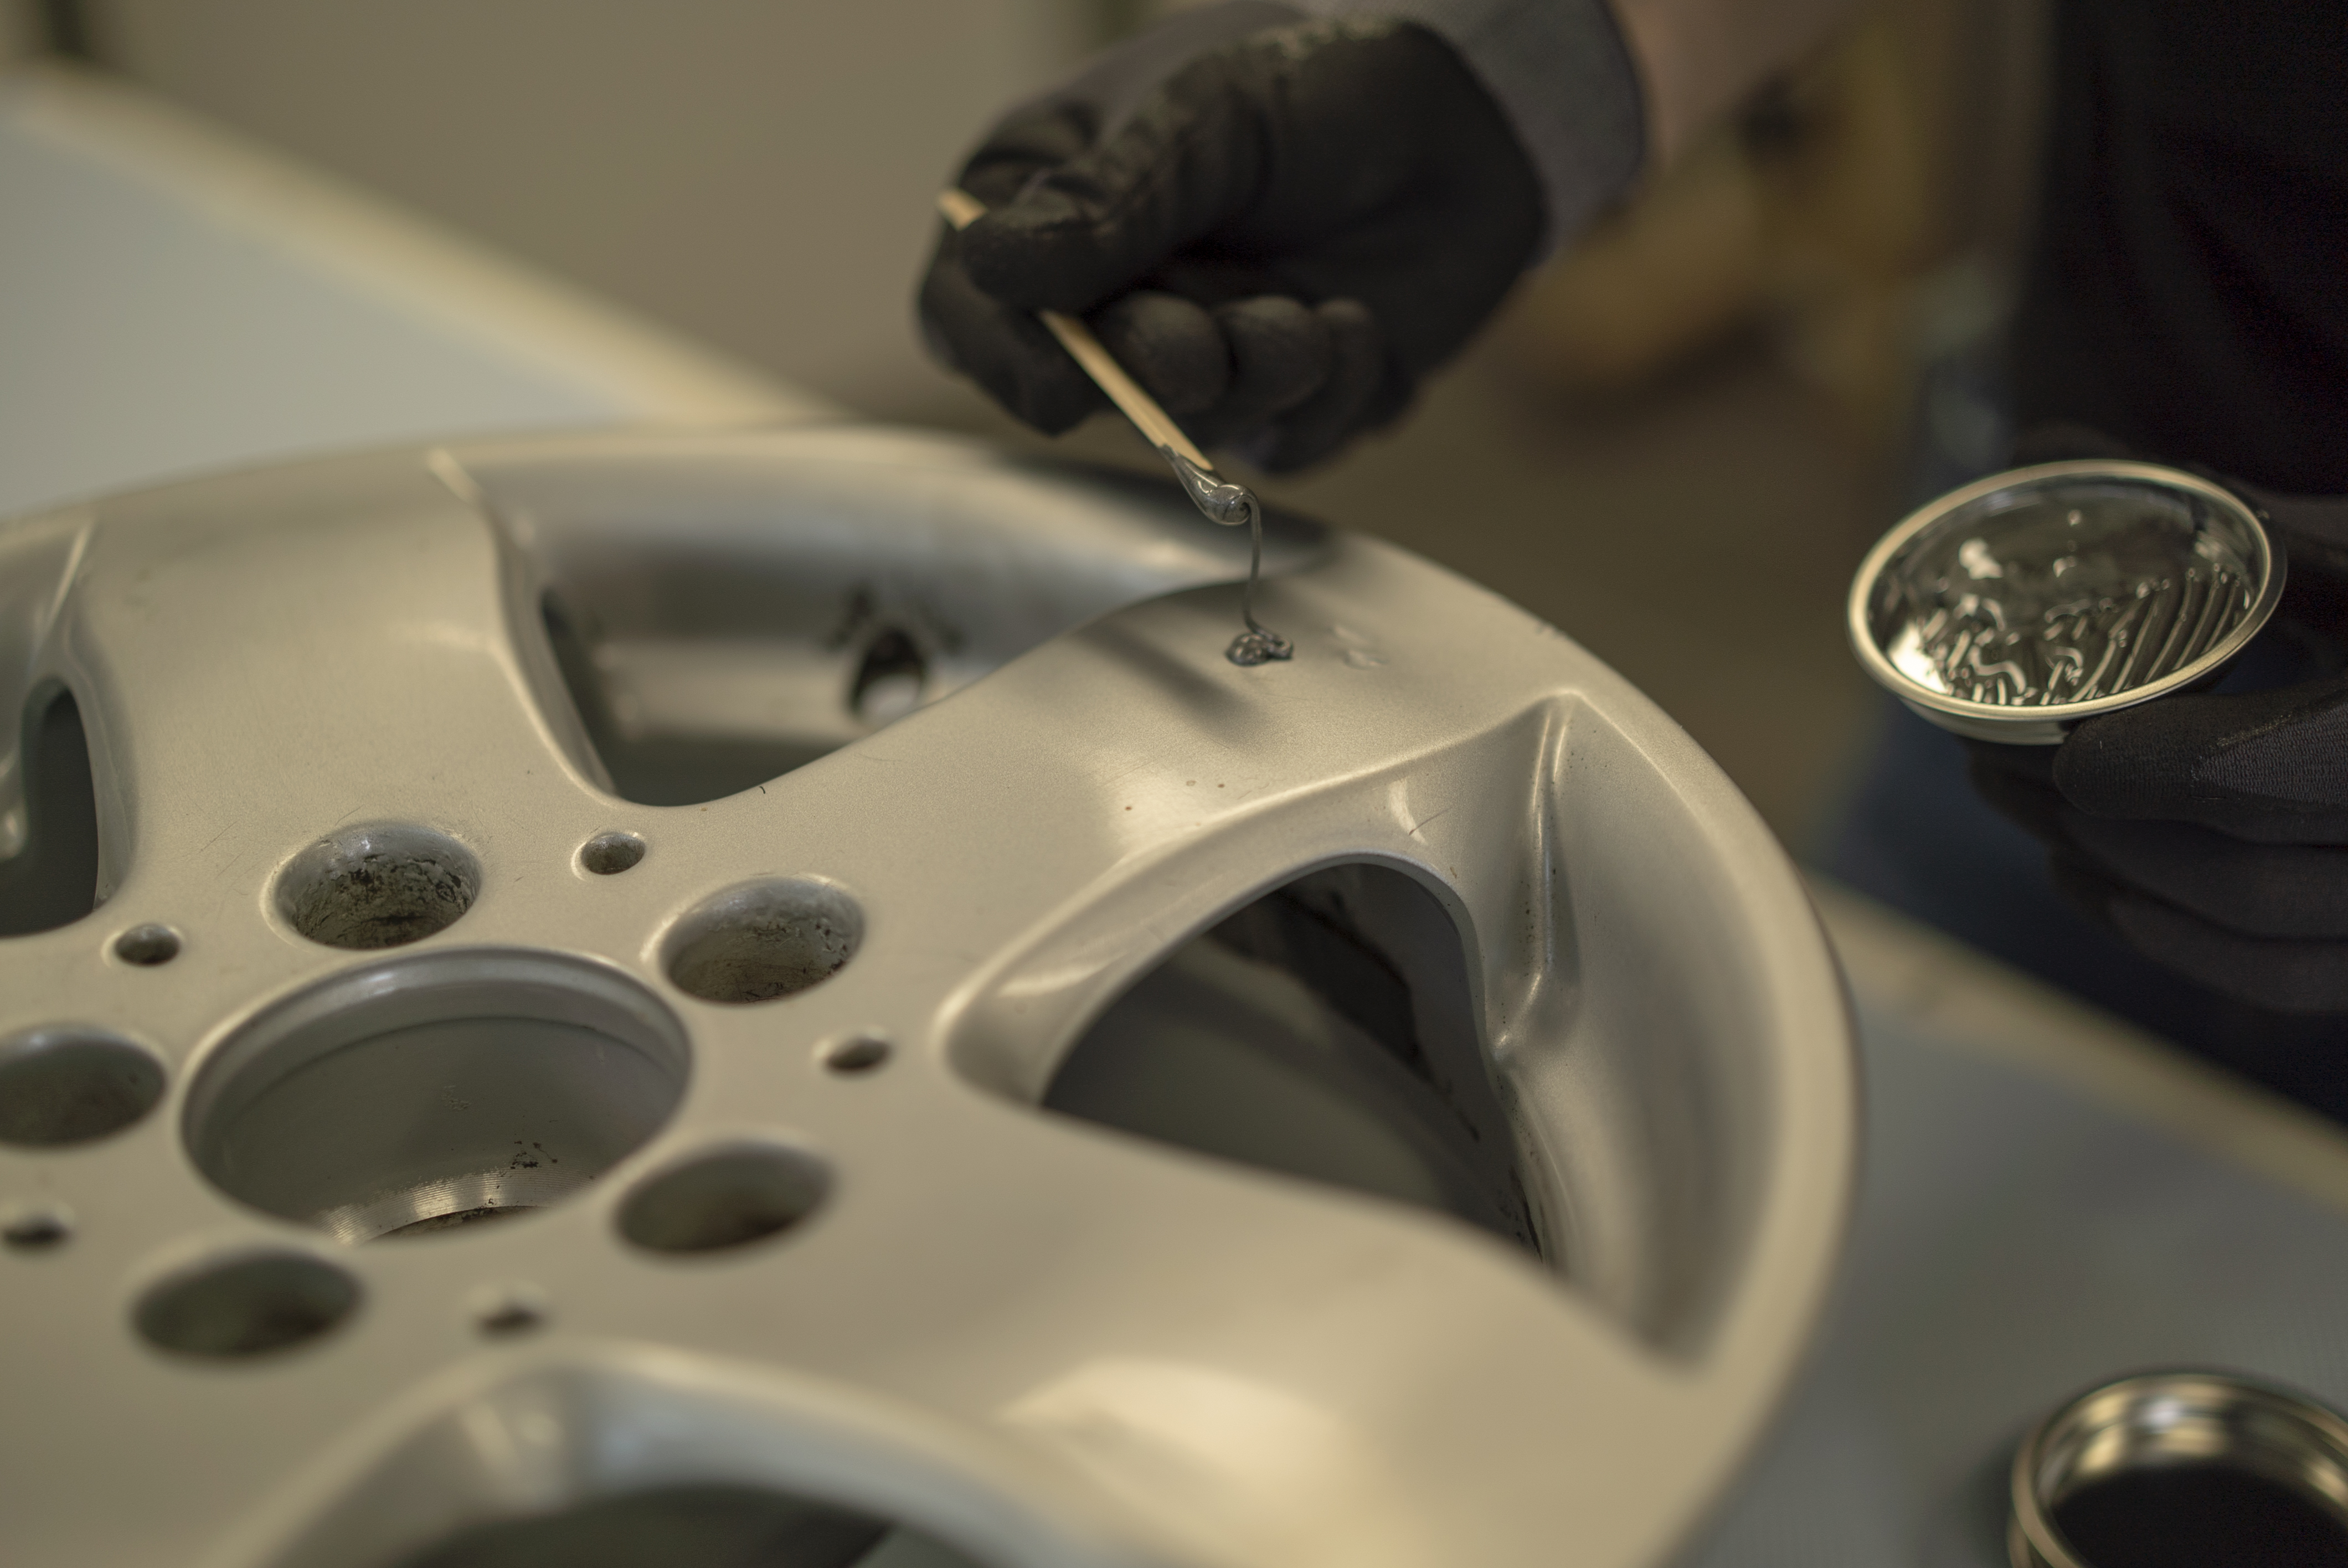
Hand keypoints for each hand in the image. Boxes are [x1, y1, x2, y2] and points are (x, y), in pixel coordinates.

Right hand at [918, 4, 1542, 470]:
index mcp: (1051, 203)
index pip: (969, 306)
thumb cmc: (1317, 80)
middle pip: (1080, 385)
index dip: (1002, 355)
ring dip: (1252, 382)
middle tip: (1201, 341)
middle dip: (1149, 373)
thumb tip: (986, 264)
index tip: (1058, 378)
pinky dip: (1330, 398)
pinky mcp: (1288, 398)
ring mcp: (1202, 349)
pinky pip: (1287, 445)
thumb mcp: (1199, 117)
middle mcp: (1116, 290)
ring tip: (1309, 317)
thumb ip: (1103, 204)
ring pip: (1192, 425)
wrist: (1471, 106)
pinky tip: (1361, 324)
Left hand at [1968, 431, 2347, 1011]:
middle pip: (2234, 869)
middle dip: (2096, 827)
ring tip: (2038, 824)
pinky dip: (2190, 948)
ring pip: (2257, 931)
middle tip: (2001, 769)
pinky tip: (2108, 897)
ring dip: (2123, 884)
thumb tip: (2042, 456)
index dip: (2125, 766)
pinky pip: (2296, 980)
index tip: (2049, 730)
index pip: (2240, 775)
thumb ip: (2215, 515)